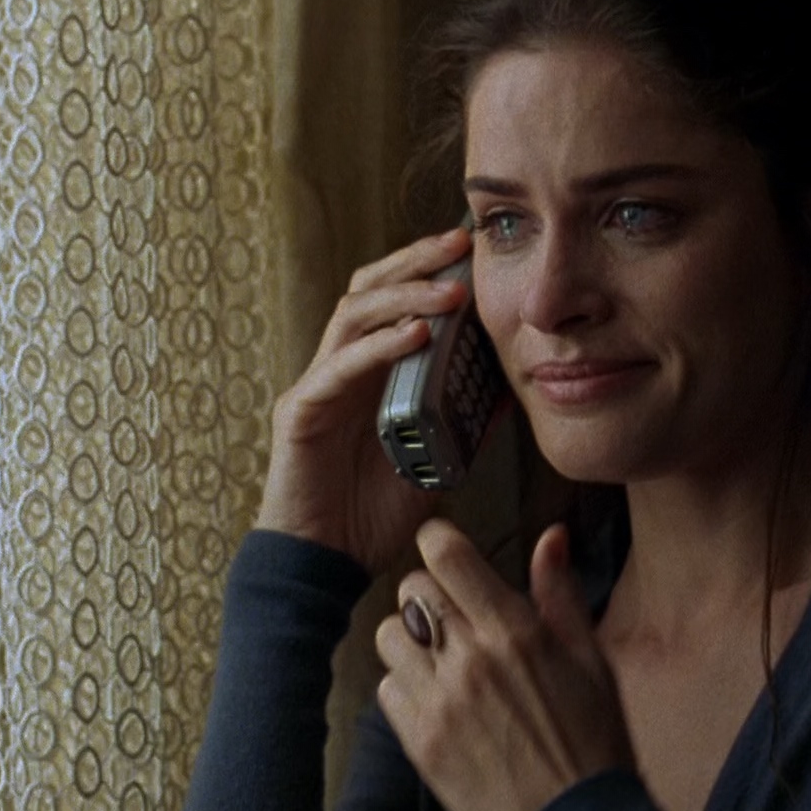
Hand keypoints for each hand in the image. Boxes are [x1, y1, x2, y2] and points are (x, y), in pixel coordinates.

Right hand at [255, 228, 471, 571]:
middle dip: (413, 262)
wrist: (324, 566)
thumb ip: (462, 426)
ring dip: (403, 297)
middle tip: (458, 244)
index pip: (391, 301)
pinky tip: (417, 336)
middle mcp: (338, 369)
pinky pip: (340, 367)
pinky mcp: (300, 412)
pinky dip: (379, 347)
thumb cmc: (370, 518)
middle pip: (367, 290)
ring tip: (450, 294)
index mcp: (368, 375)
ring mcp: (316, 386)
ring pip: (352, 315)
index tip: (471, 250)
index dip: (425, 270)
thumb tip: (509, 393)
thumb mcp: (433, 462)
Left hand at [375, 519, 635, 810]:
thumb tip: (550, 537)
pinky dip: (404, 688)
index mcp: (514, 631)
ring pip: (387, 636)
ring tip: (439, 659)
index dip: (438, 542)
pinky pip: (386, 689)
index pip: (446, 555)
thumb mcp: (591, 659)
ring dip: (409, 640)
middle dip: (429, 592)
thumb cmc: (592, 739)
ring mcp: (440, 702)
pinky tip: (436, 701)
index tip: (443, 549)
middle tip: (450, 613)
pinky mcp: (420, 742)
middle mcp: (470, 659)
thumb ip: (560, 593)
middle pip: (411, 589)